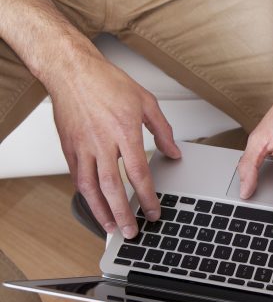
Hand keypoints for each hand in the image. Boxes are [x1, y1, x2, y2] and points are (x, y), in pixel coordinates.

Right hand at [50, 55, 180, 238]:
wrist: (71, 70)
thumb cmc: (106, 82)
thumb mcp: (146, 102)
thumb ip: (163, 131)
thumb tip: (174, 153)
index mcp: (124, 131)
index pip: (138, 173)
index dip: (147, 196)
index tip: (153, 211)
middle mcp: (101, 141)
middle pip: (112, 186)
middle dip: (123, 212)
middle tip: (132, 231)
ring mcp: (82, 146)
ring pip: (90, 187)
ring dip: (101, 211)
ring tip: (111, 227)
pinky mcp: (69, 147)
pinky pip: (77, 177)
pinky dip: (86, 195)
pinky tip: (95, 205)